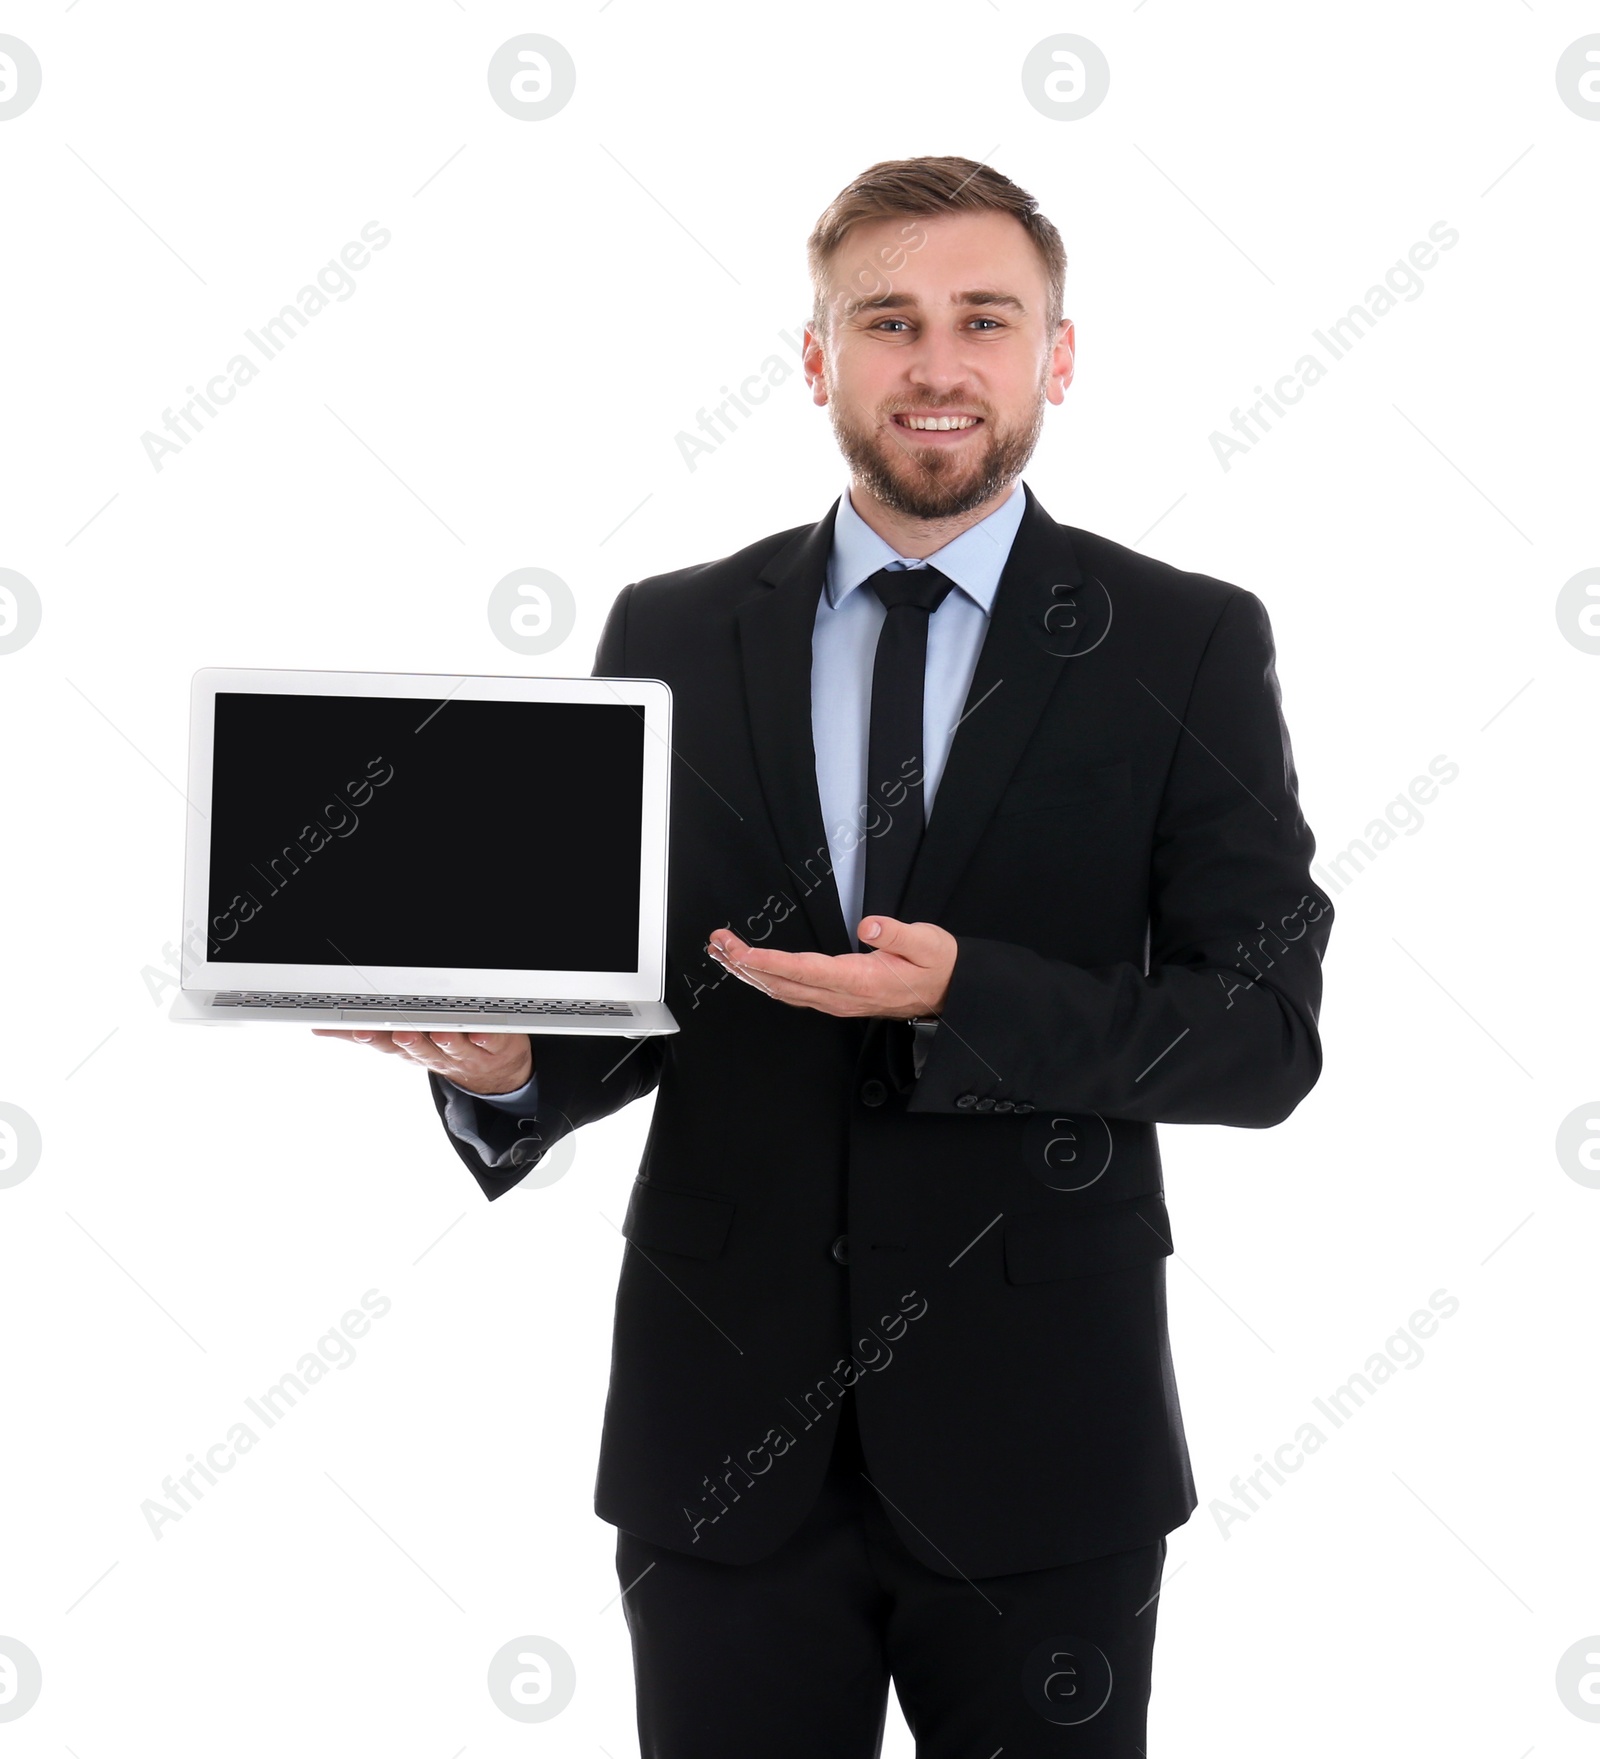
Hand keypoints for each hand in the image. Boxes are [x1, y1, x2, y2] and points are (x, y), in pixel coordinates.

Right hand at [311, 1028, 532, 1095]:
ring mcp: (465, 1053)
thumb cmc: (443, 1052)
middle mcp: (435, 1054)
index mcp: (410, 1051)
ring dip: (445, 1041)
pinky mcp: (495, 1046)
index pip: (385, 1044)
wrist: (495, 1076)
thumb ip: (368, 1034)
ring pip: (452, 1047)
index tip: (358, 1030)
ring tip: (438, 1033)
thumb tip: (323, 1028)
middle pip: (418, 1048)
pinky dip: (487, 1038)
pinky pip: (491, 1042)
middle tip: (398, 1033)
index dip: (371, 1039)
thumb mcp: (402, 1047)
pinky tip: (482, 1032)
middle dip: (407, 1042)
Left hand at [706, 915, 955, 1018]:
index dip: (769, 962)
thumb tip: (870, 925)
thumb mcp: (928, 942)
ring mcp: (836, 1002)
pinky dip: (766, 979)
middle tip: (718, 943)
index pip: (804, 971)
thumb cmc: (936, 966)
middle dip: (745, 964)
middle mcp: (841, 996)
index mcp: (859, 980)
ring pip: (783, 991)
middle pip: (783, 983)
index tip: (742, 951)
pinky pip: (793, 993)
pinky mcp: (835, 999)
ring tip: (723, 953)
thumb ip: (898, 933)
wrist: (948, 992)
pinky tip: (752, 970)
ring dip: (750, 973)